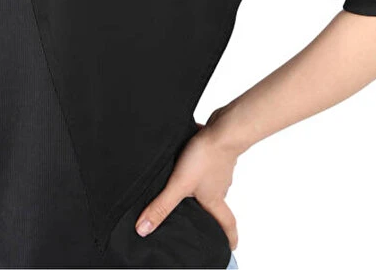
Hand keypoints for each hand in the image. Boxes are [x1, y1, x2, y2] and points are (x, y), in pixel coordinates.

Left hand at [134, 113, 239, 250]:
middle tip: (200, 213)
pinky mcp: (216, 151)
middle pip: (217, 202)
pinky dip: (199, 162)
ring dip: (201, 183)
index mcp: (214, 199)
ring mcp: (220, 167)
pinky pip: (207, 161)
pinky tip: (187, 155)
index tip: (231, 247)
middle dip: (209, 208)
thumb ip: (162, 206)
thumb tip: (144, 229)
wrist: (223, 128)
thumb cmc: (207, 156)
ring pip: (211, 180)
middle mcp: (220, 186)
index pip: (226, 224)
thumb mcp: (179, 184)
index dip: (229, 237)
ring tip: (185, 182)